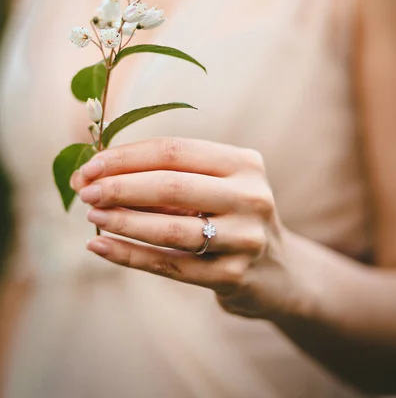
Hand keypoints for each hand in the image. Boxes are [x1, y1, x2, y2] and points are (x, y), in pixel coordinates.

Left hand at [71, 137, 305, 319]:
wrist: (278, 270)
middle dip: (120, 187)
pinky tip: (101, 247)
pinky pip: (170, 266)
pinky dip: (130, 256)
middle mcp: (250, 196)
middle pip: (171, 186)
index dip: (126, 157)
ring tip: (91, 216)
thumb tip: (94, 174)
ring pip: (170, 229)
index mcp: (243, 163)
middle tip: (85, 193)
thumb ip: (164, 176)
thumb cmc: (231, 215)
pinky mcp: (234, 276)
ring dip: (122, 221)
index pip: (174, 151)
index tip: (90, 166)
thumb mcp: (213, 186)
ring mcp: (245, 239)